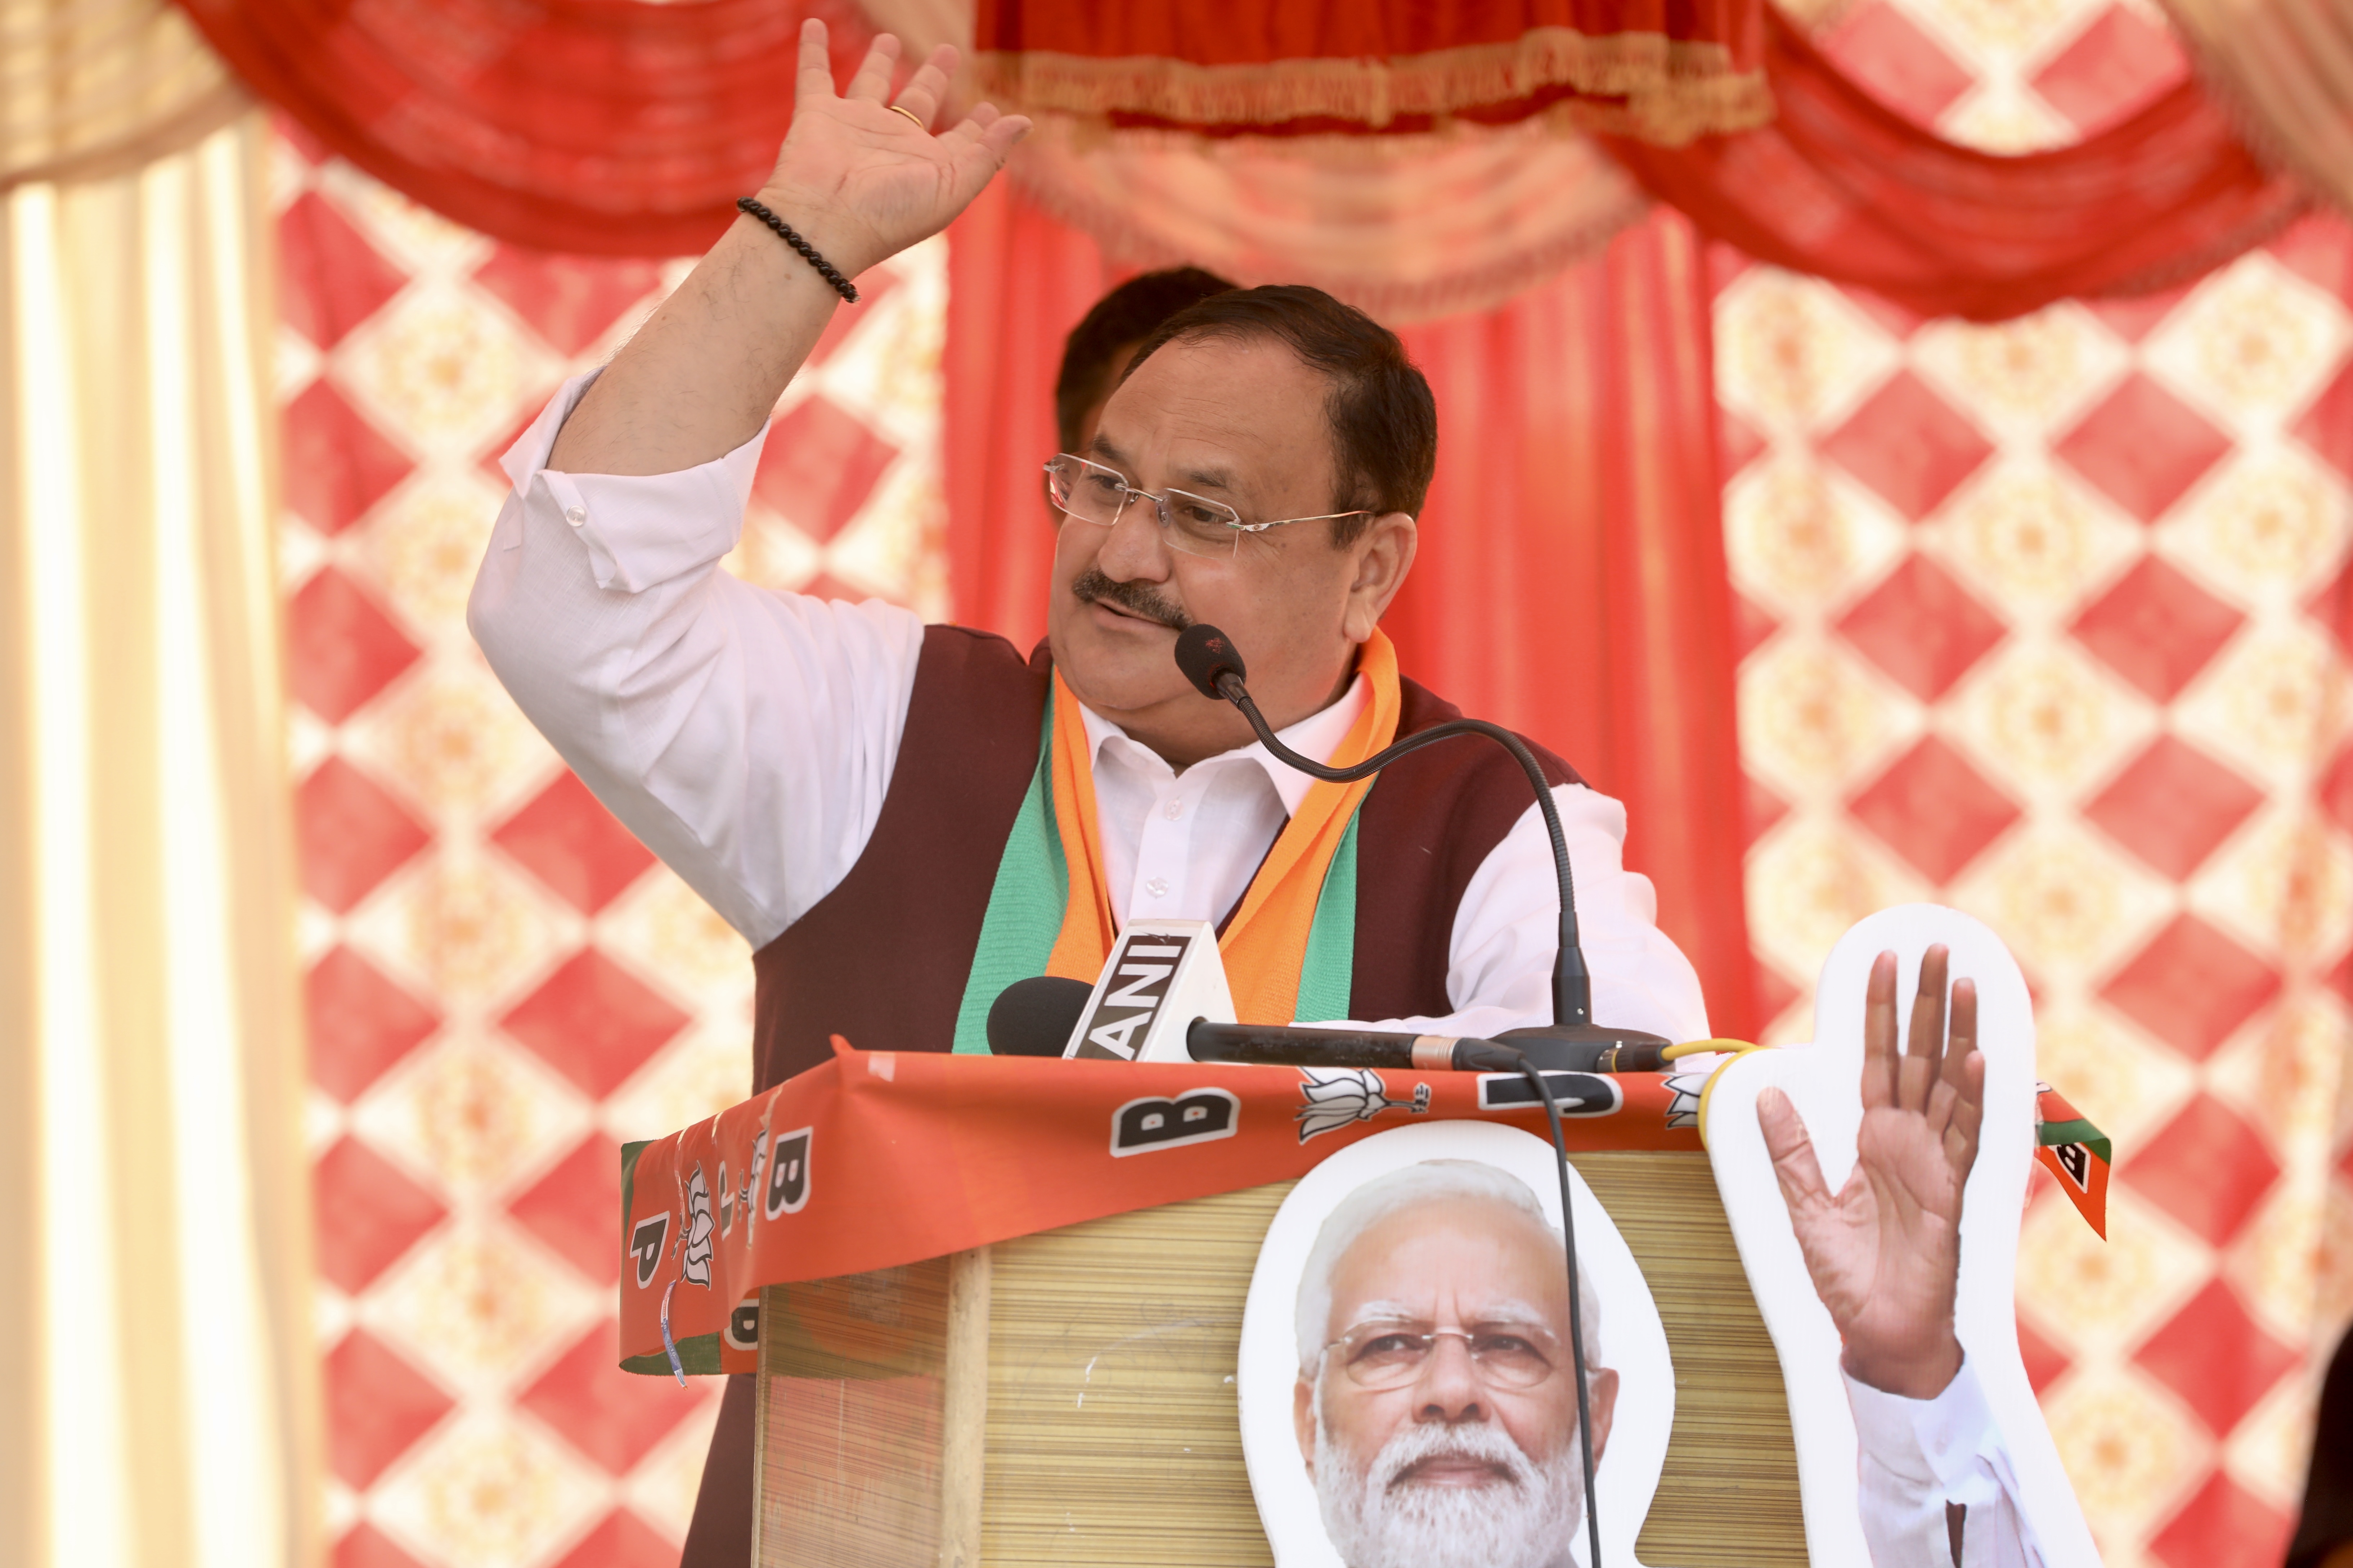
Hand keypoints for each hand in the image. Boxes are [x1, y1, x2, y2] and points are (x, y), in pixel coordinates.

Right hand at [759, 21, 1030, 279]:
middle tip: (948, 51)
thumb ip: (988, 153)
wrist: (825, 223)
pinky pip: (814, 74)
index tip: (990, 109)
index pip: (959, 140)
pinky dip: (811, 50)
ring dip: (878, 61)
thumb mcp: (954, 186)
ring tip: (888, 38)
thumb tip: (1024, 122)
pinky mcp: (818, 115)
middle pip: (918, 101)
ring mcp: (854, 127)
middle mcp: (892, 144)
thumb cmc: (892, 213)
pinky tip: (813, 25)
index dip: (977, 126)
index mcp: (927, 165)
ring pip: (869, 83)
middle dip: (933, 76)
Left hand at [1758, 946, 1984, 1398]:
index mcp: (1875, 1139)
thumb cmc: (1849, 1278)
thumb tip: (1764, 1092)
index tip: (1882, 962)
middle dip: (1926, 1003)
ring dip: (1958, 1034)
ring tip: (1962, 984)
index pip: (1878, 1060)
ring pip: (1950, 1085)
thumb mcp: (1805, 1204)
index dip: (1879, 1013)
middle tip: (1934, 948)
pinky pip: (1965, 1139)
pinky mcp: (1952, 1195)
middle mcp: (1910, 1142)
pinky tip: (1977, 1061)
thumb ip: (1789, 1149)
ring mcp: (1936, 1164)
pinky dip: (1971, 1100)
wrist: (1878, 1334)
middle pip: (1921, 1057)